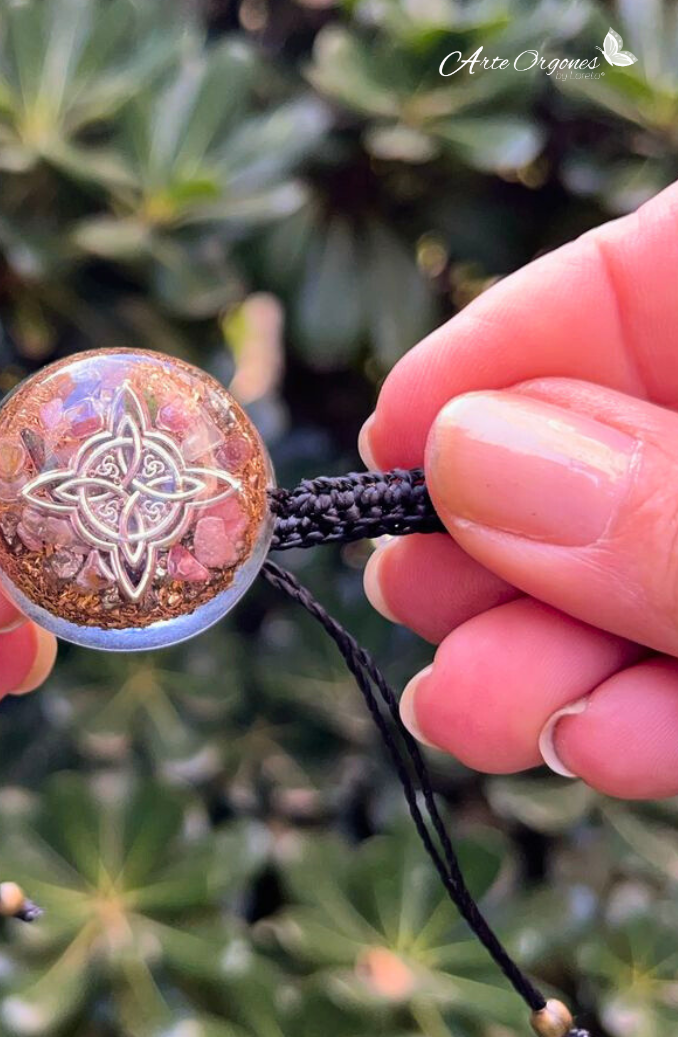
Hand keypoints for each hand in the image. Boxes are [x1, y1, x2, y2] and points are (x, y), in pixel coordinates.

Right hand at [360, 180, 677, 798]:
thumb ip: (675, 502)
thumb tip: (465, 458)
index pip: (628, 287)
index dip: (497, 359)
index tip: (387, 444)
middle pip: (600, 451)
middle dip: (492, 544)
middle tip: (411, 601)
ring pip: (627, 580)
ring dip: (538, 658)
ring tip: (476, 714)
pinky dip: (634, 722)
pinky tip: (592, 748)